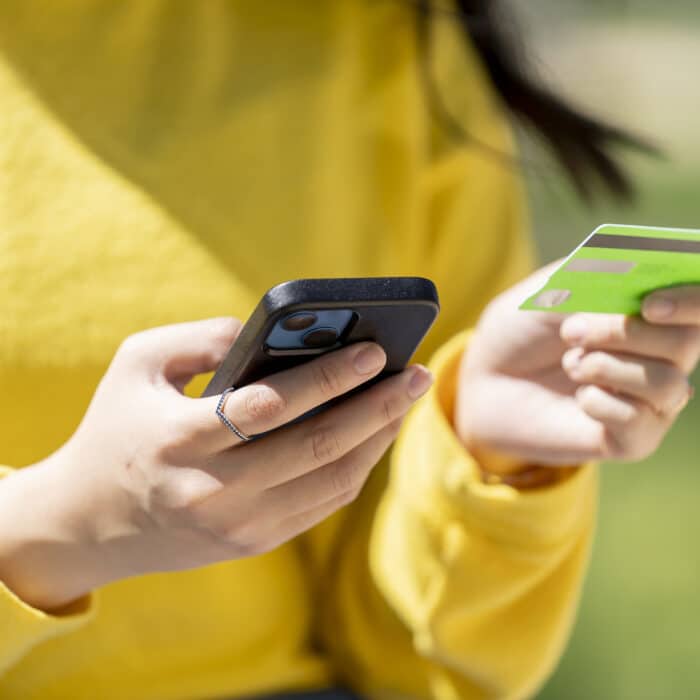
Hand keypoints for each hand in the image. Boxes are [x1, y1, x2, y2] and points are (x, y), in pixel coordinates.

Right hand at [0, 318, 432, 610]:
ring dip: (377, 438)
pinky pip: (322, 504)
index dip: (330, 377)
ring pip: (332, 481)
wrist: (87, 522)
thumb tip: (274, 333)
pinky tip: (374, 435)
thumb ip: (201, 337)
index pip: (271, 406)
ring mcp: (237, 523)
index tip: (375, 349)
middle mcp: (211, 489)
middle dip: (377, 407)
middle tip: (414, 373)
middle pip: (318, 446)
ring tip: (404, 401)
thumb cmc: (116, 427)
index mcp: (178, 438)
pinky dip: (357, 468)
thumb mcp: (137, 364)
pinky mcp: (252, 542)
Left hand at [454, 265, 698, 471]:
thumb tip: (638, 274)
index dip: (690, 301)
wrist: (487, 378)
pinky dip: (600, 402)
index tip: (648, 304)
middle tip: (571, 332)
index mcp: (652, 312)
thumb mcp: (549, 290)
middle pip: (687, 343)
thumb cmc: (522, 328)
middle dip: (623, 333)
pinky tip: (578, 397)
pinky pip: (639, 421)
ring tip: (571, 364)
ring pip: (668, 384)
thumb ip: (594, 276)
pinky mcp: (632, 439)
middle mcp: (663, 355)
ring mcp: (651, 400)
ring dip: (607, 368)